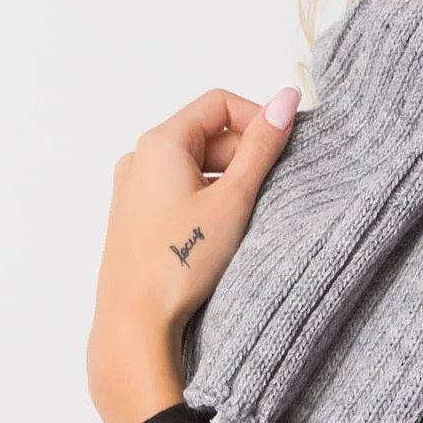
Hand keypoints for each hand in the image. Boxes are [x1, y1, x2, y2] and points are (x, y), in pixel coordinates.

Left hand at [86, 85, 301, 422]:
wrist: (134, 325)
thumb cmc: (181, 262)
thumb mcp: (234, 199)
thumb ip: (263, 146)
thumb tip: (288, 98)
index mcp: (159, 143)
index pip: (219, 104)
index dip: (258, 117)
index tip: (287, 145)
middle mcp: (140, 159)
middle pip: (208, 134)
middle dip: (247, 153)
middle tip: (278, 187)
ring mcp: (134, 189)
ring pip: (197, 166)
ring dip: (231, 179)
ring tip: (253, 215)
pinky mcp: (137, 218)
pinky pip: (181, 191)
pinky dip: (209, 199)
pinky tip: (227, 231)